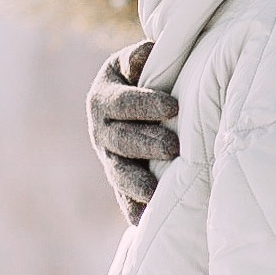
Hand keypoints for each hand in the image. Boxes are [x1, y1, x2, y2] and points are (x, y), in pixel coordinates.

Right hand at [87, 40, 179, 225]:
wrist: (139, 94)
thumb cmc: (147, 71)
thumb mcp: (139, 59)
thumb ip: (140, 57)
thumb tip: (146, 53)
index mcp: (104, 96)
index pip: (123, 102)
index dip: (146, 104)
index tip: (174, 107)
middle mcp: (101, 128)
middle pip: (121, 139)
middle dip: (146, 144)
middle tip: (173, 148)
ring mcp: (109, 155)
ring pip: (118, 171)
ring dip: (136, 182)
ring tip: (156, 192)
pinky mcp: (120, 176)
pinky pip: (122, 196)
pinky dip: (132, 209)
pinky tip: (143, 221)